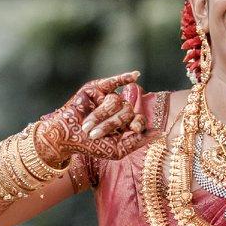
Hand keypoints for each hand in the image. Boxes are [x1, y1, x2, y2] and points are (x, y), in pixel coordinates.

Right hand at [34, 71, 149, 167]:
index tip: (134, 129)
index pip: (139, 119)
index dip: (138, 123)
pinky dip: (124, 77)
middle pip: (127, 110)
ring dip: (101, 115)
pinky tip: (136, 75)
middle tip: (95, 134)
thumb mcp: (117, 150)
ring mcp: (107, 99)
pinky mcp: (97, 89)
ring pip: (116, 101)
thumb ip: (137, 142)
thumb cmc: (90, 146)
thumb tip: (159, 133)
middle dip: (111, 123)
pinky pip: (113, 82)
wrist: (66, 136)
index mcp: (124, 124)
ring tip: (87, 125)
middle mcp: (118, 110)